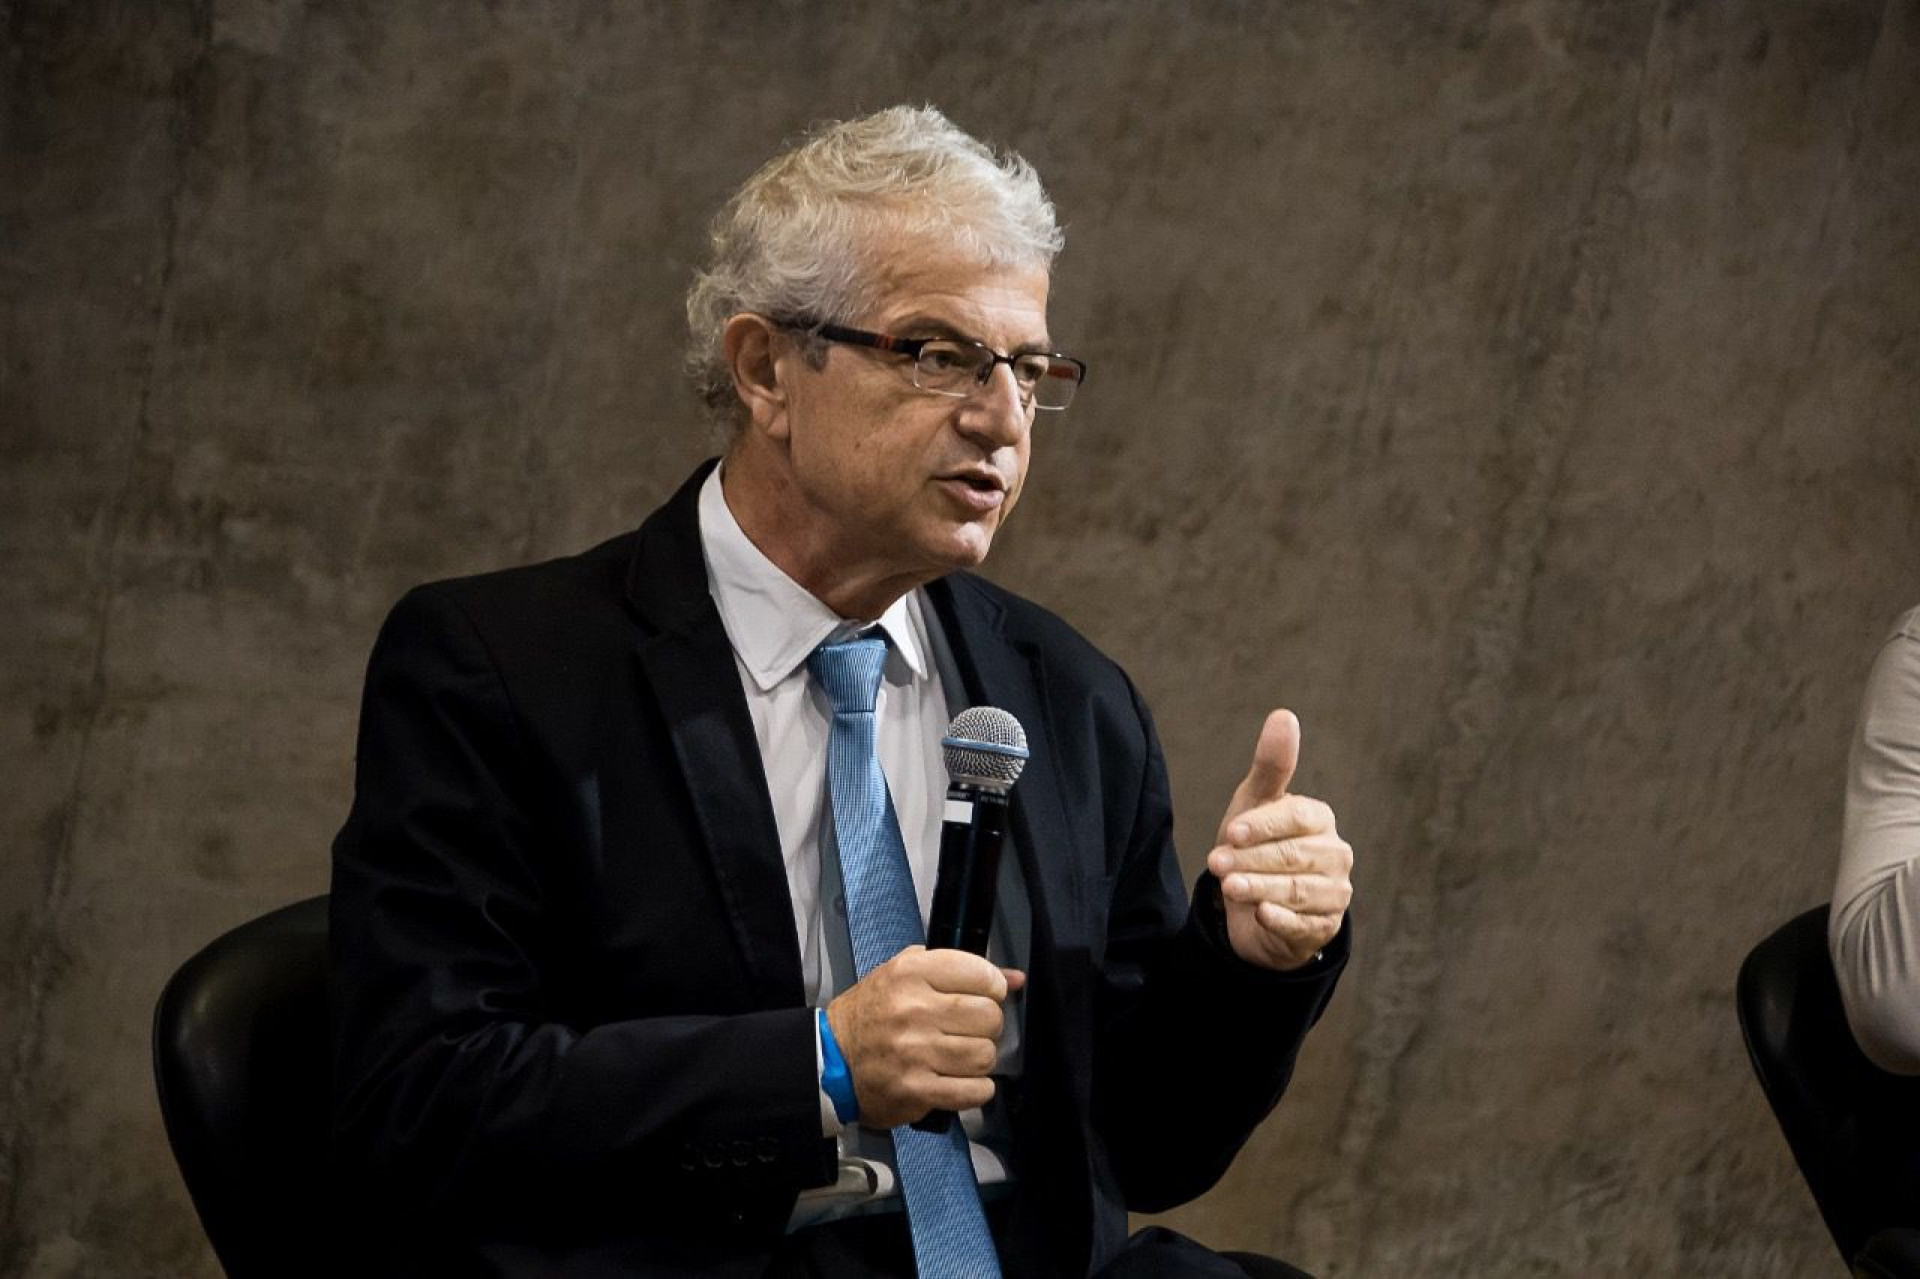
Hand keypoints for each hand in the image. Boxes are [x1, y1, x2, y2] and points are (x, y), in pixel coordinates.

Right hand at [825, 946, 1025, 1127]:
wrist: (831, 1059)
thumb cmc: (871, 1015)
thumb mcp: (904, 974)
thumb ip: (959, 969)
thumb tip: (1015, 978)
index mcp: (910, 974)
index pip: (980, 973)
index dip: (992, 987)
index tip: (985, 995)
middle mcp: (913, 1010)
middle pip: (989, 1016)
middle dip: (987, 1025)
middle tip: (970, 1029)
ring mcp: (916, 1052)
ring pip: (985, 1055)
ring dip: (980, 1058)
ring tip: (961, 1056)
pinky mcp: (918, 1090)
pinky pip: (974, 1091)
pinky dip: (976, 1088)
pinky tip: (960, 1080)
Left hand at [1206, 709, 1352, 971]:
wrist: (1254, 905)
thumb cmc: (1255, 845)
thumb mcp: (1255, 805)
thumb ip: (1271, 765)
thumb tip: (1284, 714)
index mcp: (1319, 820)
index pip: (1298, 818)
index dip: (1265, 825)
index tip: (1232, 832)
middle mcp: (1335, 855)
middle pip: (1294, 856)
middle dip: (1252, 859)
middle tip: (1216, 862)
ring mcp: (1334, 893)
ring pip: (1297, 891)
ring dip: (1260, 888)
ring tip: (1229, 887)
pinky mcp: (1324, 927)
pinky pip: (1304, 924)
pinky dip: (1281, 920)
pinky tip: (1260, 915)